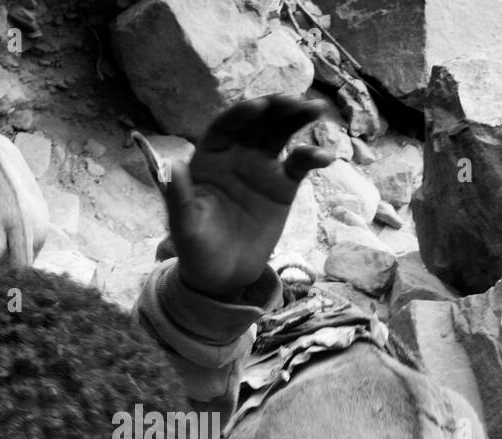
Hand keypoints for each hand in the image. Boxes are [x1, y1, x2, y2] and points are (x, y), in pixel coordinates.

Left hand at [163, 96, 335, 300]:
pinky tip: (325, 156)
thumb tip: (175, 166)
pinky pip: (299, 165)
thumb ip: (178, 196)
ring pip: (281, 135)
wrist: (222, 275)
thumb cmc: (196, 247)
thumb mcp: (183, 225)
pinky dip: (312, 157)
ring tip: (315, 108)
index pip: (226, 126)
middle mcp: (237, 155)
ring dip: (298, 119)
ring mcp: (262, 169)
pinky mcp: (283, 187)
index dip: (241, 115)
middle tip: (295, 100)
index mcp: (210, 157)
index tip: (258, 107)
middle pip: (258, 123)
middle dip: (275, 108)